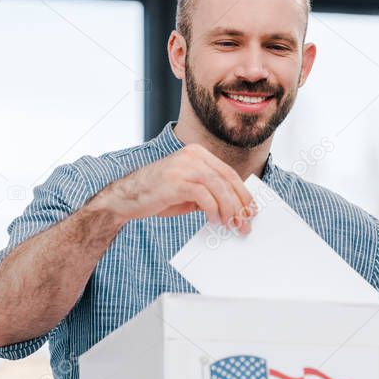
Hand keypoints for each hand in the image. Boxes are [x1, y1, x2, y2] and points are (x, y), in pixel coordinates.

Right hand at [102, 143, 257, 232]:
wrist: (127, 198)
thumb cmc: (159, 195)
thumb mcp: (189, 189)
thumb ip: (209, 192)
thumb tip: (235, 208)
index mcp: (197, 154)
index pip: (228, 173)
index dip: (243, 193)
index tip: (251, 210)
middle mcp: (192, 156)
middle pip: (227, 179)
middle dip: (240, 204)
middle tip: (246, 223)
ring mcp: (184, 167)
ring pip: (219, 187)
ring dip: (230, 210)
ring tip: (232, 225)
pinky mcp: (176, 181)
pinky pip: (204, 196)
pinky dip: (213, 210)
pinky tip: (214, 220)